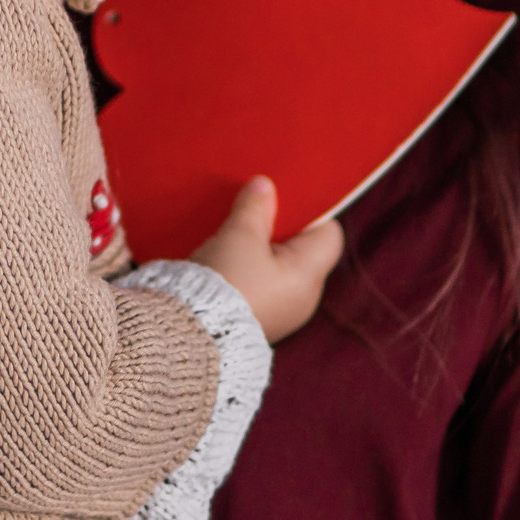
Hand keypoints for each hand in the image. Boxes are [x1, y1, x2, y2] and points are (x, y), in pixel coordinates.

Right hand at [190, 177, 343, 344]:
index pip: (329, 234)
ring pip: (280, 269)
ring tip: (236, 237)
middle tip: (254, 213)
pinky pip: (264, 287)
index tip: (282, 200)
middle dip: (280, 230)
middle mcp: (304, 299)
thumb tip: (265, 185)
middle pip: (303, 251)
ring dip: (262, 252)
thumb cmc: (224, 282)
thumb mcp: (238, 236)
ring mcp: (282, 314)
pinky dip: (250, 271)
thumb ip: (256, 208)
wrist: (190, 334)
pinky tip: (227, 263)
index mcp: (309, 277)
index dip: (309, 213)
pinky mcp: (259, 322)